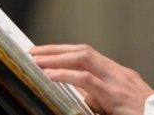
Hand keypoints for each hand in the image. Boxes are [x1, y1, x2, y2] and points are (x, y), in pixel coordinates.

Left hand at [30, 43, 153, 114]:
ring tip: (38, 61)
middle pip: (83, 51)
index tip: (46, 53)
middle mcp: (118, 73)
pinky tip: (51, 75)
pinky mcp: (114, 95)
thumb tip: (79, 92)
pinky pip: (87, 80)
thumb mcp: (119, 104)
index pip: (88, 55)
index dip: (65, 52)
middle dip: (57, 50)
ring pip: (84, 58)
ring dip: (58, 58)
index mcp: (118, 74)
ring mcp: (117, 81)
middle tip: (34, 52)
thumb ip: (99, 96)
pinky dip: (66, 75)